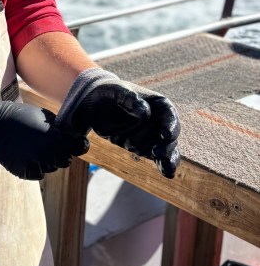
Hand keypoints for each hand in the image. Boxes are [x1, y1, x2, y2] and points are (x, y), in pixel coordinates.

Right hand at [0, 98, 89, 180]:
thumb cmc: (22, 116)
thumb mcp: (46, 116)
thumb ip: (63, 129)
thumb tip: (74, 138)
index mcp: (58, 139)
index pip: (80, 148)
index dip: (77, 145)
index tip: (72, 143)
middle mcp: (51, 154)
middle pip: (66, 160)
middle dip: (60, 153)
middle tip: (45, 143)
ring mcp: (38, 164)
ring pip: (52, 168)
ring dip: (47, 160)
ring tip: (32, 146)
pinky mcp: (26, 172)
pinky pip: (38, 174)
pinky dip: (35, 167)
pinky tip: (25, 154)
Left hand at [56, 69, 180, 178]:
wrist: (94, 105)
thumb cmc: (107, 94)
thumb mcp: (114, 91)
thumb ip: (128, 99)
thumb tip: (146, 113)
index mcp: (156, 103)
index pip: (169, 114)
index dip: (170, 125)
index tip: (166, 135)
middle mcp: (159, 120)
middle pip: (167, 136)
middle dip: (159, 144)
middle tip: (147, 149)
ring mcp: (154, 136)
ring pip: (165, 149)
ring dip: (153, 153)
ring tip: (131, 147)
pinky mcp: (146, 148)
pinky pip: (160, 158)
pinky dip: (164, 165)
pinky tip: (168, 174)